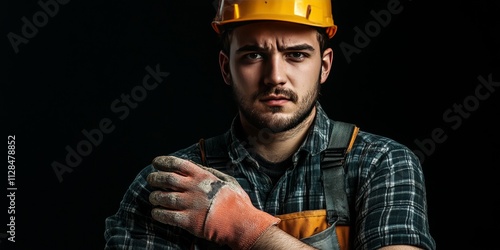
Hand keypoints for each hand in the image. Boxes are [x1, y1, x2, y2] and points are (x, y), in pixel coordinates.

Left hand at [147, 155, 279, 249]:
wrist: (240, 223)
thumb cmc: (237, 202)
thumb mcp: (228, 181)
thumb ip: (212, 173)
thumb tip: (200, 167)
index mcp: (203, 176)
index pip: (178, 164)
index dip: (164, 161)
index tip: (155, 162)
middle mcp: (193, 188)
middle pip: (167, 179)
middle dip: (155, 178)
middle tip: (150, 179)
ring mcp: (189, 204)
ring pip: (163, 197)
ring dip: (155, 196)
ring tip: (153, 197)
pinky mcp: (188, 221)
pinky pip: (167, 216)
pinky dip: (158, 213)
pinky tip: (156, 213)